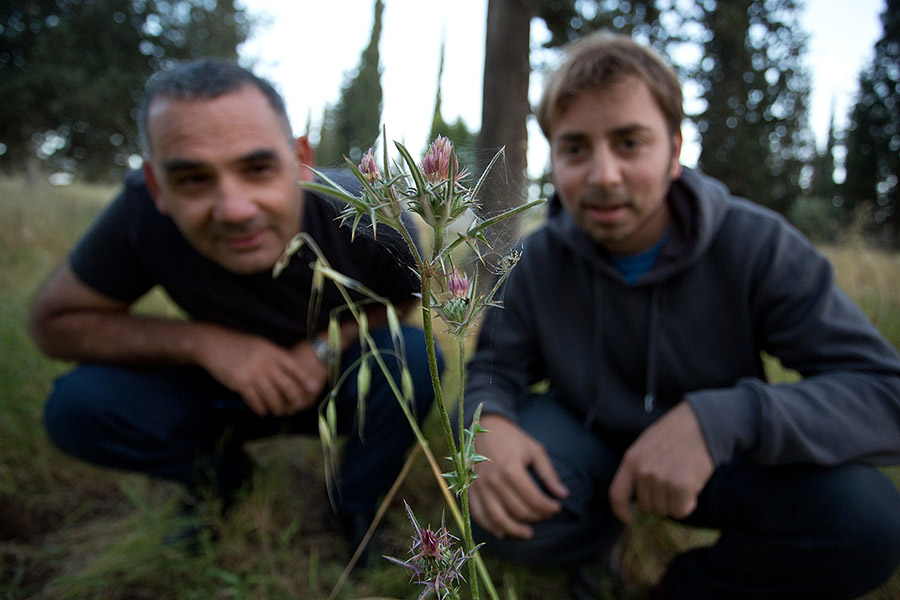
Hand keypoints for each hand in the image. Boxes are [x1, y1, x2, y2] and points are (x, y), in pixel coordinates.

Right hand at [197, 328, 327, 415]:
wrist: (214, 344)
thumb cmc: (238, 344)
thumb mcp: (260, 345)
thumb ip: (274, 357)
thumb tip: (289, 370)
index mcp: (272, 352)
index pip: (293, 367)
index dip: (304, 379)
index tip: (312, 388)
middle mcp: (265, 363)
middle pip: (285, 385)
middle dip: (293, 398)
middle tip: (297, 406)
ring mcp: (253, 374)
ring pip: (271, 396)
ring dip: (276, 407)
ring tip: (278, 411)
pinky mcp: (240, 383)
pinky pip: (254, 400)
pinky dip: (260, 408)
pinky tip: (262, 412)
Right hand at [469, 414, 569, 538]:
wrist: (484, 427)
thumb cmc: (512, 439)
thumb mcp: (535, 450)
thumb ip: (549, 474)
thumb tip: (563, 495)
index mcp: (511, 469)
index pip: (534, 499)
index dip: (549, 507)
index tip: (557, 506)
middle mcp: (494, 481)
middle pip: (519, 511)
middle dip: (537, 516)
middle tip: (545, 514)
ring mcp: (479, 487)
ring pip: (499, 519)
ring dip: (515, 530)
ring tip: (528, 532)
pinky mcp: (470, 490)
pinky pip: (479, 516)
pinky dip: (491, 527)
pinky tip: (503, 532)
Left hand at [608, 401, 713, 523]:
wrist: (704, 423)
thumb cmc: (677, 433)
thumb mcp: (647, 445)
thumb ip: (639, 467)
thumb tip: (638, 498)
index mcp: (631, 459)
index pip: (617, 495)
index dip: (622, 512)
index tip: (629, 519)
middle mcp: (643, 471)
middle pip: (646, 506)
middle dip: (660, 501)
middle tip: (673, 482)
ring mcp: (661, 478)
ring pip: (665, 510)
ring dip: (675, 501)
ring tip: (683, 478)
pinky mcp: (681, 485)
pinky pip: (680, 510)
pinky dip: (688, 503)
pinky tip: (692, 485)